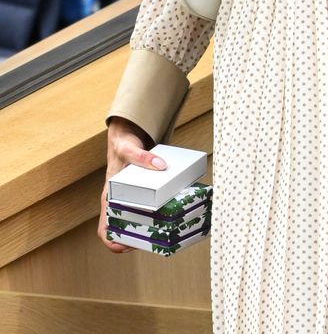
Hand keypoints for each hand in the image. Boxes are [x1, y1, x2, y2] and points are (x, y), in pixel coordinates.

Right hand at [97, 117, 166, 251]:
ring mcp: (127, 199)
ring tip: (165, 229)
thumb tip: (160, 165)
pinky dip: (154, 214)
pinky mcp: (138, 193)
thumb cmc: (122, 145)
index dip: (113, 243)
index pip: (104, 230)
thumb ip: (142, 156)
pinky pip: (144, 208)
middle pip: (122, 231)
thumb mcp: (129, 149)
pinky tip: (169, 210)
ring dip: (146, 228)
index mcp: (108, 198)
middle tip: (155, 239)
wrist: (125, 135)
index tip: (129, 246)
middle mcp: (116, 202)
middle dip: (137, 239)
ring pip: (134, 222)